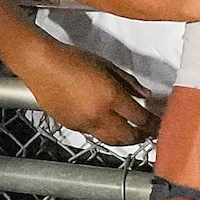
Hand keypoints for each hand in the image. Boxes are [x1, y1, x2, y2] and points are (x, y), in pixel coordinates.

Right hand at [13, 35, 158, 145]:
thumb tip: (145, 94)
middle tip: (149, 134)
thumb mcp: (106, 65)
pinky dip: (104, 134)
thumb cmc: (71, 59)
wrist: (41, 64)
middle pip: (128, 135)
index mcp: (110, 96)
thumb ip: (128, 82)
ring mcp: (84, 122)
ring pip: (110, 140)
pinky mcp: (71, 125)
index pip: (139, 117)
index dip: (152, 123)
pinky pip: (93, 135)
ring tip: (132, 136)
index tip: (158, 124)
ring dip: (124, 140)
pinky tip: (108, 129)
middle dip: (141, 136)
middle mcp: (99, 113)